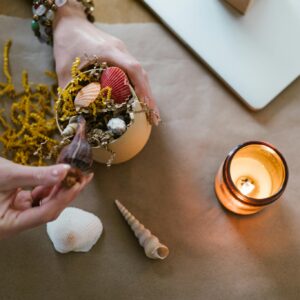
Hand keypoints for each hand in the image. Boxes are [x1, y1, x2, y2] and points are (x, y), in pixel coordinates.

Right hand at [0, 158, 92, 238]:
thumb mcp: (6, 175)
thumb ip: (36, 175)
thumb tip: (65, 172)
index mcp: (8, 225)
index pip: (46, 213)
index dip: (65, 197)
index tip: (80, 182)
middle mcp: (14, 223)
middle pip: (48, 209)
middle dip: (66, 192)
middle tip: (83, 176)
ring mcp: (15, 214)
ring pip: (43, 204)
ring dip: (58, 189)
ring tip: (74, 174)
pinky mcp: (14, 205)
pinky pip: (36, 198)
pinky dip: (46, 187)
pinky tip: (57, 177)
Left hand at [52, 1, 159, 124]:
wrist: (70, 22)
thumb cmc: (67, 42)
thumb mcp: (64, 68)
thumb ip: (68, 91)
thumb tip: (74, 115)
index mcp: (108, 51)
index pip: (133, 69)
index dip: (142, 89)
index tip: (147, 106)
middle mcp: (120, 50)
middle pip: (141, 74)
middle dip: (149, 96)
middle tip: (154, 117)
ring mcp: (122, 52)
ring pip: (140, 73)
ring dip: (146, 92)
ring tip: (150, 112)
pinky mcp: (121, 54)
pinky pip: (133, 71)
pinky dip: (139, 86)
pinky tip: (139, 99)